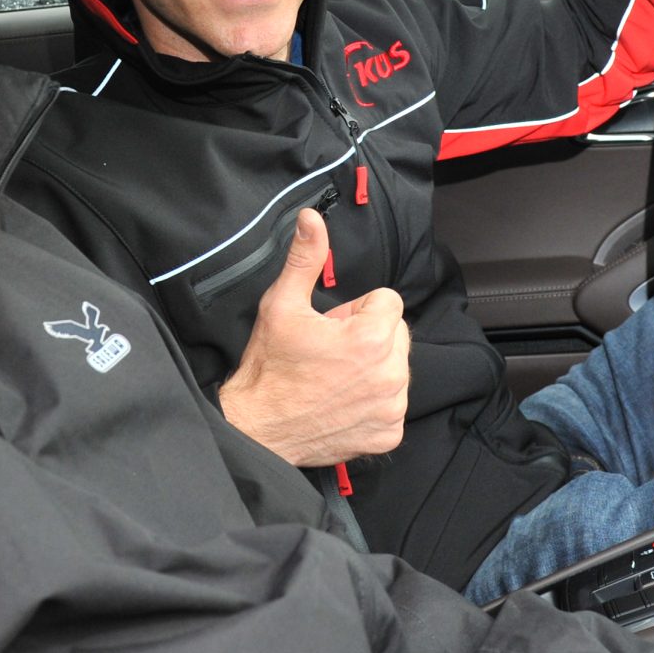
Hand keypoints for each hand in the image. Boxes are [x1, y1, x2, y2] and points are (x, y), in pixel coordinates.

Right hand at [218, 210, 410, 465]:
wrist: (257, 428)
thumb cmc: (269, 367)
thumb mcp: (282, 304)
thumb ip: (306, 258)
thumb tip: (312, 218)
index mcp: (372, 338)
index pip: (387, 301)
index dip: (356, 309)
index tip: (331, 326)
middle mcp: (391, 374)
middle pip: (396, 333)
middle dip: (368, 336)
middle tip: (329, 351)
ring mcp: (391, 407)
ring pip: (396, 367)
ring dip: (373, 367)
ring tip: (334, 376)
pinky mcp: (388, 433)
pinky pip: (393, 403)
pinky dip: (373, 401)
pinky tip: (342, 401)